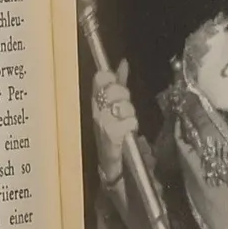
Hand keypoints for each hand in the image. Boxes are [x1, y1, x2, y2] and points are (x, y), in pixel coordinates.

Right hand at [91, 58, 139, 182]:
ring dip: (129, 113)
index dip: (111, 78)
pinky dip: (131, 125)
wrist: (113, 166)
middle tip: (124, 108)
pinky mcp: (111, 136)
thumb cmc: (115, 133)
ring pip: (122, 105)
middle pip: (113, 89)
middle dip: (123, 96)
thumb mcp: (116, 105)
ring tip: (127, 123)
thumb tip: (123, 63)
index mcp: (96, 102)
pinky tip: (129, 132)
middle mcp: (96, 112)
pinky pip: (128, 121)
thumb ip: (120, 83)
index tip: (116, 85)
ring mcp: (102, 124)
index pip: (100, 78)